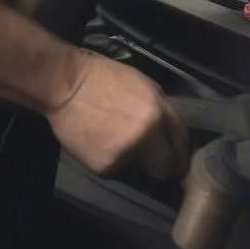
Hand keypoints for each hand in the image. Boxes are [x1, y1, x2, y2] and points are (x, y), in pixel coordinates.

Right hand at [47, 50, 189, 180]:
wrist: (67, 86)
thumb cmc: (104, 79)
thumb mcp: (144, 85)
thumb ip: (160, 108)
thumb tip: (168, 130)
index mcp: (158, 111)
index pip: (181, 140)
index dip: (182, 153)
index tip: (180, 161)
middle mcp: (147, 135)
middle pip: (166, 165)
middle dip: (163, 166)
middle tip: (155, 162)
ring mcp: (126, 153)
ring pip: (139, 168)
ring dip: (133, 160)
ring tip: (116, 141)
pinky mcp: (106, 166)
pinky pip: (116, 169)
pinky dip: (112, 160)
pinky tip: (101, 144)